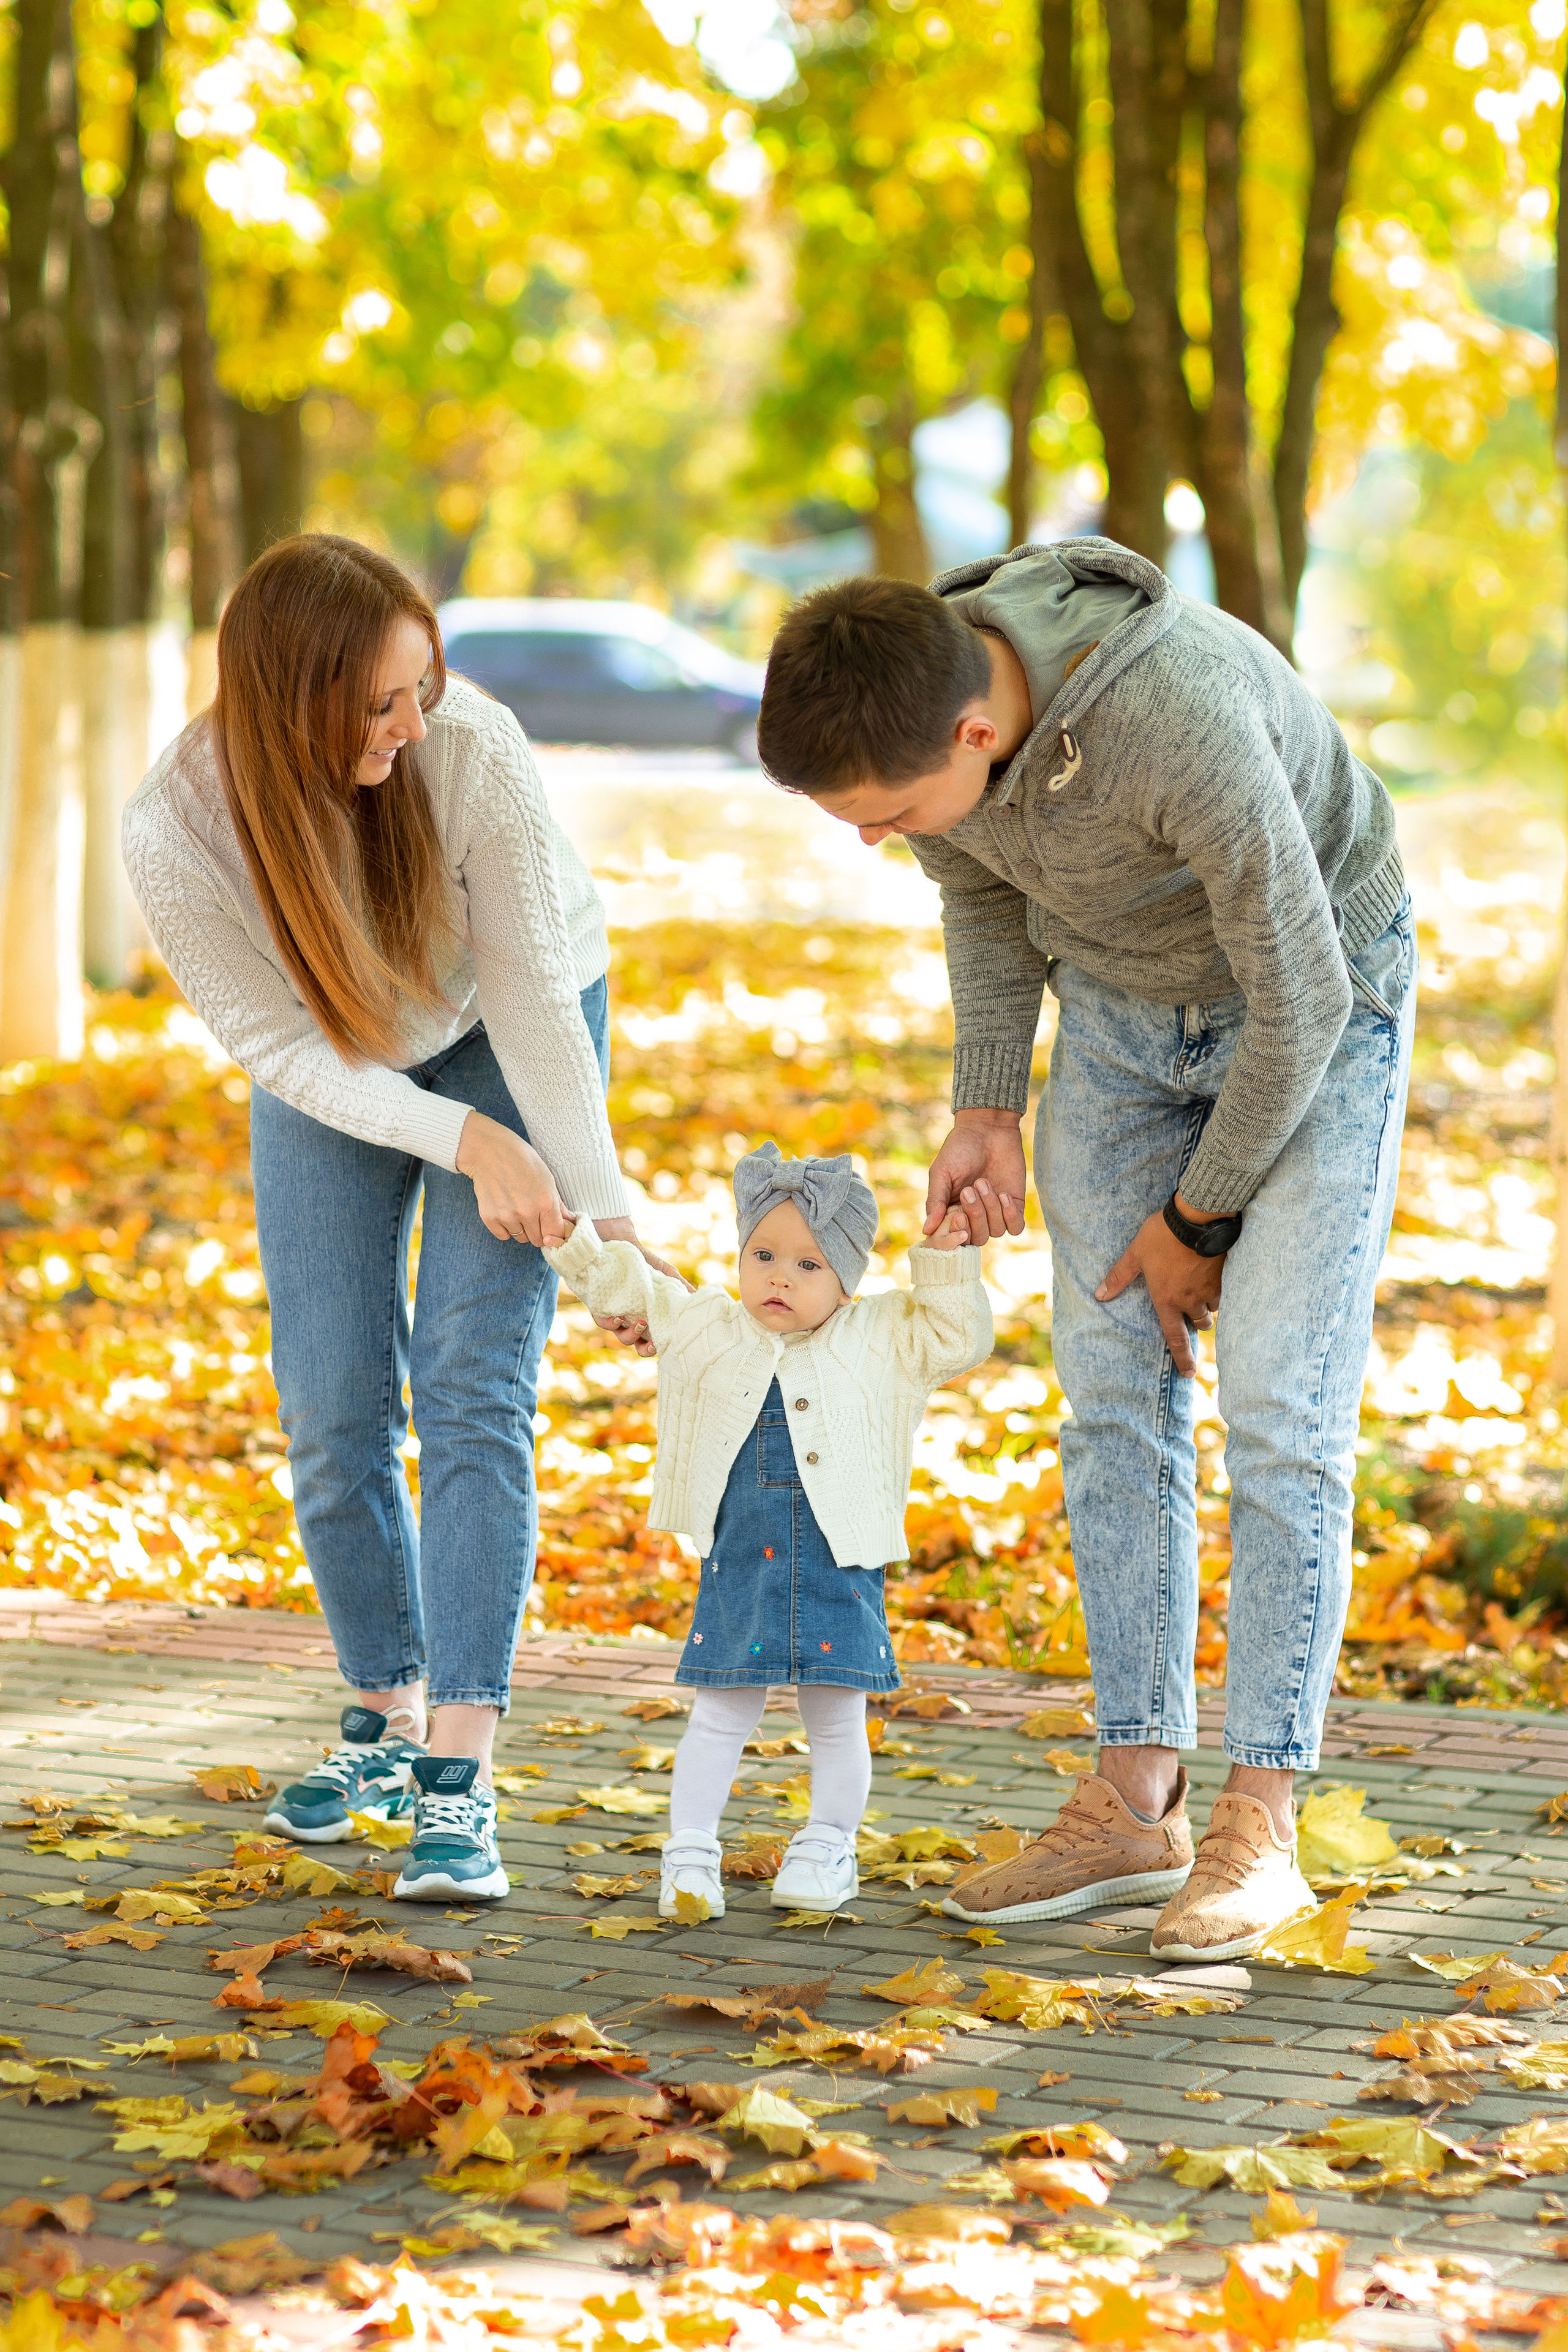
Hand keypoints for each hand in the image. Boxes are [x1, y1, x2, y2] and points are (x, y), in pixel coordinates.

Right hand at [456, 1111, 569, 1246]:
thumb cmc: (521, 1160)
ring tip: (517, 1208)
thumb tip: (570, 1221)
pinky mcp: (489, 1217)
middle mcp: (527, 1212)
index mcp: (545, 1202)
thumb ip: (558, 1204)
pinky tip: (504, 1210)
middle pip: (538, 1240)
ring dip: (521, 1229)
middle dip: (538, 1231)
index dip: (554, 1233)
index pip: (555, 1234)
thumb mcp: (547, 1177)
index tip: (550, 1227)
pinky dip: (505, 1228)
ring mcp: (507, 1216)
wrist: (489, 1150)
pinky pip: (503, 1235)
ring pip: (520, 1238)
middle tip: (532, 1215)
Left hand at [584, 1215, 692, 1357]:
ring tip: (641, 1323)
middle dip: (646, 1349)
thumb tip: (698, 1297)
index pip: (655, 1339)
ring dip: (632, 1335)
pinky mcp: (599, 1306)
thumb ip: (680, 1287)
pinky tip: (619, 1317)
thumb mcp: (666, 1274)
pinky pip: (602, 1321)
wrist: (620, 1243)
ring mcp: (615, 1315)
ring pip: (621, 1337)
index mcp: (649, 1317)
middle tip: (653, 1344)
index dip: (660, 1348)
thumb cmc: (645, 1263)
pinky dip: (611, 1323)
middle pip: (637, 1345)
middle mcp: (631, 1321)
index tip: (668, 1345)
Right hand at [924, 1109, 1027, 1243]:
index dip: (957, 1232)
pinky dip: (1010, 1215)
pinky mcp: (1014, 1206)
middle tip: (970, 1189)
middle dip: (975, 1214)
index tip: (957, 1214)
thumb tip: (926, 1230)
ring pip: (995, 1231)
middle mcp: (973, 1216)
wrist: (987, 1129)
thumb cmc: (959, 1149)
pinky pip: (1016, 1227)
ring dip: (991, 1208)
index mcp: (952, 1212)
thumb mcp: (941, 1173)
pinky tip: (1004, 1195)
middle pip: (977, 1238)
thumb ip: (935, 1201)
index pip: (954, 1239)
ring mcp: (995, 1213)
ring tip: (984, 1182)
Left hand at [1095, 1197, 1228, 1376]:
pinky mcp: (1225, 1277)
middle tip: (1191, 1312)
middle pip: (1198, 1324)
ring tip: (1200, 1290)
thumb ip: (1119, 1277)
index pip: (1175, 1338)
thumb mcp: (1135, 1255)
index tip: (1188, 1374)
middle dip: (1195, 1322)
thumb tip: (1099, 1295)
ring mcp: (1210, 1290)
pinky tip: (1213, 1277)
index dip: (1182, 1359)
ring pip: (1213, 1309)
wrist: (1195, 1220)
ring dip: (1207, 1306)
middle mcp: (1190, 1301)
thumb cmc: (1161, 1237)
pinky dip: (1219, 1290)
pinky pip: (1224, 1292)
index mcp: (1167, 1301)